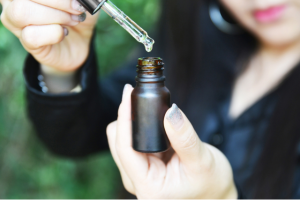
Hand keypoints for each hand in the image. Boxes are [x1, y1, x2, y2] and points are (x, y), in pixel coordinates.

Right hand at [0, 0, 97, 71]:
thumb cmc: (76, 12)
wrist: (81, 39)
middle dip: (59, 2)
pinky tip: (63, 33)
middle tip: (77, 9)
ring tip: (71, 20)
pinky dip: (55, 34)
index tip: (76, 0)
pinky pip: (32, 36)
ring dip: (56, 17)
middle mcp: (13, 0)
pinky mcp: (26, 41)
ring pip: (22, 13)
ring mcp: (15, 21)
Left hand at [107, 84, 237, 198]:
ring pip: (123, 141)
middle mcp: (137, 181)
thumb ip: (184, 137)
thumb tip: (171, 112)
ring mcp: (139, 174)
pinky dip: (140, 128)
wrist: (214, 193)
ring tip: (149, 109)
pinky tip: (152, 121)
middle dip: (126, 118)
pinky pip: (133, 142)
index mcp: (148, 185)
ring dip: (133, 122)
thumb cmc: (210, 183)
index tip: (128, 92)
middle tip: (139, 96)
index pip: (125, 148)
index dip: (124, 118)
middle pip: (118, 143)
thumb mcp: (202, 161)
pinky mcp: (144, 166)